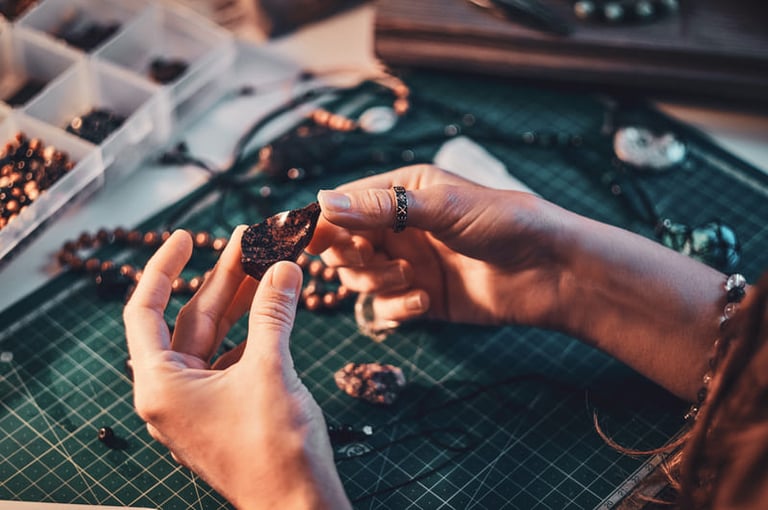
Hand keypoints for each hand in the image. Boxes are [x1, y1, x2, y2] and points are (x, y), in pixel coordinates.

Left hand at [123, 228, 350, 509]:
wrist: (298, 506)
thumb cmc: (275, 449)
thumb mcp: (270, 370)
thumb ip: (272, 313)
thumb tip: (283, 266)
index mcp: (161, 385)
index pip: (145, 312)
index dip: (163, 268)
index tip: (186, 236)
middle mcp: (172, 392)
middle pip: (191, 319)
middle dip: (222, 278)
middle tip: (248, 239)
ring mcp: (200, 402)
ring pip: (217, 336)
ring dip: (243, 301)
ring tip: (267, 261)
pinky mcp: (227, 409)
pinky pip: (235, 357)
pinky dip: (255, 330)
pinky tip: (276, 305)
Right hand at [308, 165, 569, 328]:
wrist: (549, 271)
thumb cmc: (502, 223)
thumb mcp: (440, 206)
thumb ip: (381, 207)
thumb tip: (322, 201)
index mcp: (402, 192)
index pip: (345, 205)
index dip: (324, 223)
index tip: (310, 240)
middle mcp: (399, 227)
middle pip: (344, 245)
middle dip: (351, 256)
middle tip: (370, 259)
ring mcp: (409, 263)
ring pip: (360, 279)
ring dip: (377, 281)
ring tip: (409, 277)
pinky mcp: (421, 297)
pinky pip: (386, 307)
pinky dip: (398, 307)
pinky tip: (425, 300)